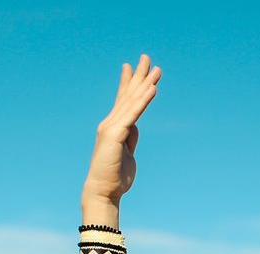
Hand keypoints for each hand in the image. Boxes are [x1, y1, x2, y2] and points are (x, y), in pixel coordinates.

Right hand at [84, 54, 162, 204]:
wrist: (104, 190)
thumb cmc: (115, 176)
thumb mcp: (127, 152)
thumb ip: (130, 138)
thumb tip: (135, 127)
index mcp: (115, 127)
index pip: (123, 100)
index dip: (129, 82)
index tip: (132, 66)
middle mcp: (111, 123)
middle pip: (128, 95)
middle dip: (138, 75)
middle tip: (146, 57)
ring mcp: (112, 127)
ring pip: (132, 101)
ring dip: (145, 84)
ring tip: (156, 69)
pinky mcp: (116, 135)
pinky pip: (134, 114)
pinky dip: (143, 100)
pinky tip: (152, 89)